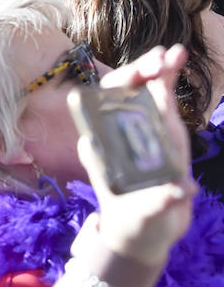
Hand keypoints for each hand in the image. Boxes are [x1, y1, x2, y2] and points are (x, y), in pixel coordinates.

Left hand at [74, 44, 195, 268]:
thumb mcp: (143, 215)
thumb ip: (160, 202)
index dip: (122, 86)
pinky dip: (168, 83)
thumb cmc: (134, 222)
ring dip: (161, 71)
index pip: (106, 106)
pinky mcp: (160, 136)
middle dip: (144, 73)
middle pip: (128, 94)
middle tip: (163, 58)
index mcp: (106, 146)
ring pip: (148, 95)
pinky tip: (175, 63)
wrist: (142, 234)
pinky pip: (163, 105)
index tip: (140, 75)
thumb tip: (180, 190)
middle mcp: (121, 135)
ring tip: (175, 52)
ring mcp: (141, 133)